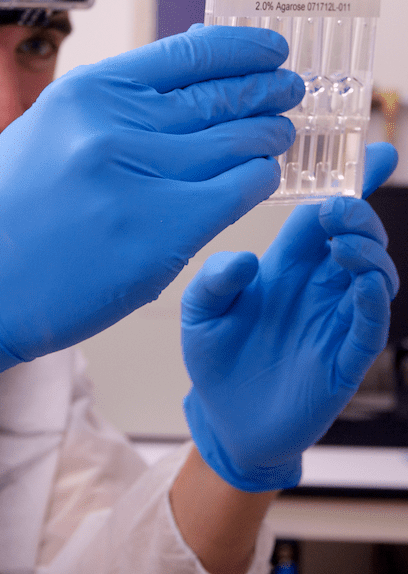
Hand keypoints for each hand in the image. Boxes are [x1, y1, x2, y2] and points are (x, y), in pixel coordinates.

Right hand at [0, 25, 302, 401]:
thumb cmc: (13, 211)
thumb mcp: (50, 130)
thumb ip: (113, 104)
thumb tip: (185, 81)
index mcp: (88, 93)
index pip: (188, 54)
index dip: (242, 50)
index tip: (269, 51)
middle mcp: (115, 127)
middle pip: (220, 96)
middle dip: (267, 91)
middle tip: (290, 91)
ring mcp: (139, 179)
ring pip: (238, 142)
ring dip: (269, 136)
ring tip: (280, 135)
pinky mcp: (161, 232)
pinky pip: (236, 192)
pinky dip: (258, 180)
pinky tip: (263, 177)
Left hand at [181, 142, 399, 491]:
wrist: (224, 419)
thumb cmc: (215, 359)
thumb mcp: (199, 314)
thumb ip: (213, 282)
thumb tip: (245, 259)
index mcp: (285, 268)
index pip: (320, 217)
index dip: (344, 186)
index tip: (370, 153)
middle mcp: (316, 288)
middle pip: (355, 238)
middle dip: (357, 216)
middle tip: (340, 210)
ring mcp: (334, 321)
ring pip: (374, 276)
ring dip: (369, 253)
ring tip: (344, 246)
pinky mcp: (344, 358)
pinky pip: (370, 325)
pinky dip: (374, 303)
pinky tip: (363, 287)